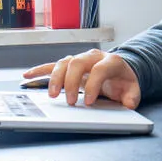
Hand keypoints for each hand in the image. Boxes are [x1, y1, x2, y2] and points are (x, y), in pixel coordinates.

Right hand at [22, 50, 141, 107]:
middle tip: (71, 102)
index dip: (93, 85)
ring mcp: (81, 59)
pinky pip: (53, 65)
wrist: (121, 71)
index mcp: (111, 61)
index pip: (99, 69)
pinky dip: (40, 70)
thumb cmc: (124, 82)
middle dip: (71, 83)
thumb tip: (128, 104)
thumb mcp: (133, 90)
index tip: (88, 102)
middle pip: (77, 63)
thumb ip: (132, 97)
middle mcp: (94, 56)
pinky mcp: (70, 65)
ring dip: (56, 78)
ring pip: (64, 63)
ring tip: (53, 95)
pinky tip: (28, 76)